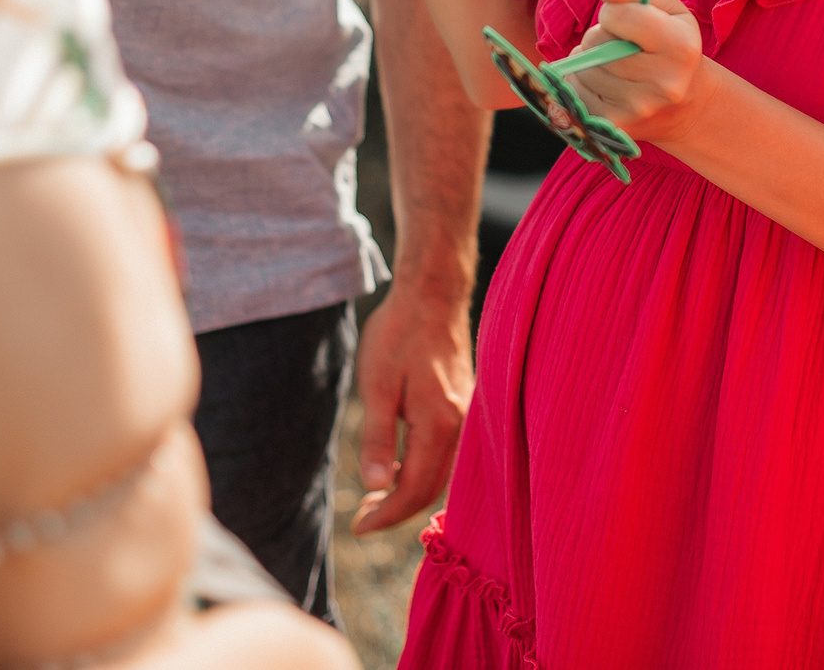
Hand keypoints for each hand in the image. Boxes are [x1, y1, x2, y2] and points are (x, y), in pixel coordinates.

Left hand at [351, 280, 471, 534]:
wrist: (431, 295)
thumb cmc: (399, 335)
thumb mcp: (377, 385)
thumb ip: (379, 437)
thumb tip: (377, 486)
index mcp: (438, 423)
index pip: (414, 489)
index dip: (386, 516)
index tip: (357, 527)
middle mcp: (459, 424)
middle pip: (432, 488)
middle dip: (397, 509)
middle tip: (362, 517)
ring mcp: (465, 415)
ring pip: (442, 473)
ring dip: (410, 491)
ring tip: (377, 497)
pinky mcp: (464, 405)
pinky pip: (447, 454)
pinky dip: (424, 470)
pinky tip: (401, 466)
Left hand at [564, 0, 710, 143]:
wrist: (687, 107)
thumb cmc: (674, 47)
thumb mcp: (669, 10)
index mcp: (680, 48)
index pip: (618, 15)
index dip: (614, 11)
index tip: (625, 19)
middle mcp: (662, 84)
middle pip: (595, 42)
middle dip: (601, 36)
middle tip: (621, 44)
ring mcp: (637, 109)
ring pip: (582, 67)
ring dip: (590, 60)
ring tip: (613, 64)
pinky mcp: (613, 126)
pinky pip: (573, 91)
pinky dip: (580, 81)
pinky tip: (603, 83)